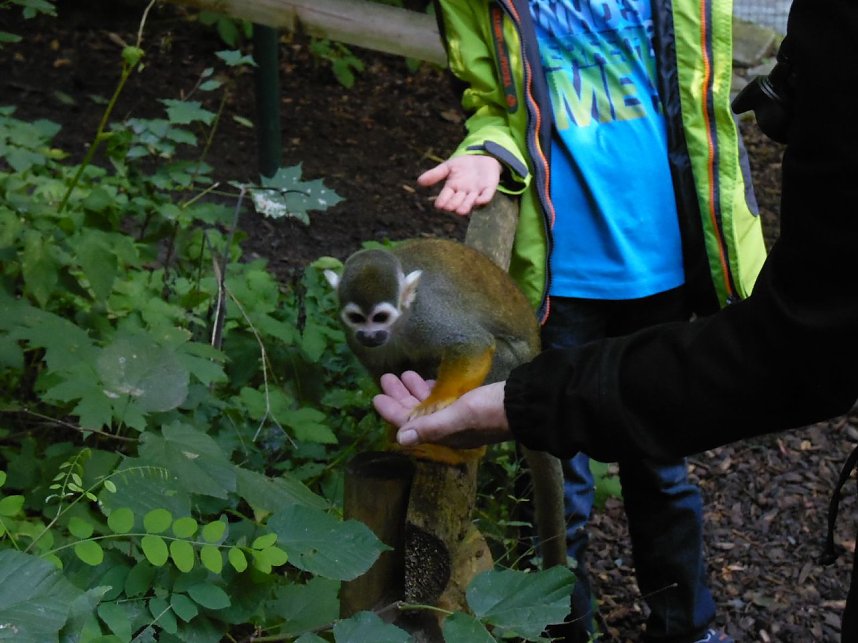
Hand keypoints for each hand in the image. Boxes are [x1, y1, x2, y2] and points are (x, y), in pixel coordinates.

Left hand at [373, 371, 511, 449]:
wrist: (526, 403)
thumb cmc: (492, 409)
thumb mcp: (461, 415)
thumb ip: (431, 426)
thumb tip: (400, 438)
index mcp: (444, 434)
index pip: (409, 424)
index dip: (391, 411)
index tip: (376, 396)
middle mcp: (449, 428)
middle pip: (416, 414)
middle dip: (399, 397)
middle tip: (386, 378)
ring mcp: (460, 417)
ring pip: (428, 405)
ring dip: (414, 391)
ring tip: (403, 374)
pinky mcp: (469, 405)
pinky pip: (443, 400)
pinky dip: (431, 390)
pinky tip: (426, 379)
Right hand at [417, 155, 501, 215]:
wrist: (482, 157)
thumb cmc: (463, 165)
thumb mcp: (448, 166)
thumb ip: (435, 174)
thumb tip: (419, 181)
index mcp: (452, 189)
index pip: (444, 198)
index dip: (442, 201)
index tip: (439, 205)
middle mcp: (463, 194)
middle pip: (456, 202)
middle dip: (453, 205)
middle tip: (450, 207)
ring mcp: (476, 192)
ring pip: (469, 203)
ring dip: (465, 206)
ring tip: (461, 211)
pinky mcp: (488, 189)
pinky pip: (486, 196)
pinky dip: (483, 199)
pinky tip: (479, 200)